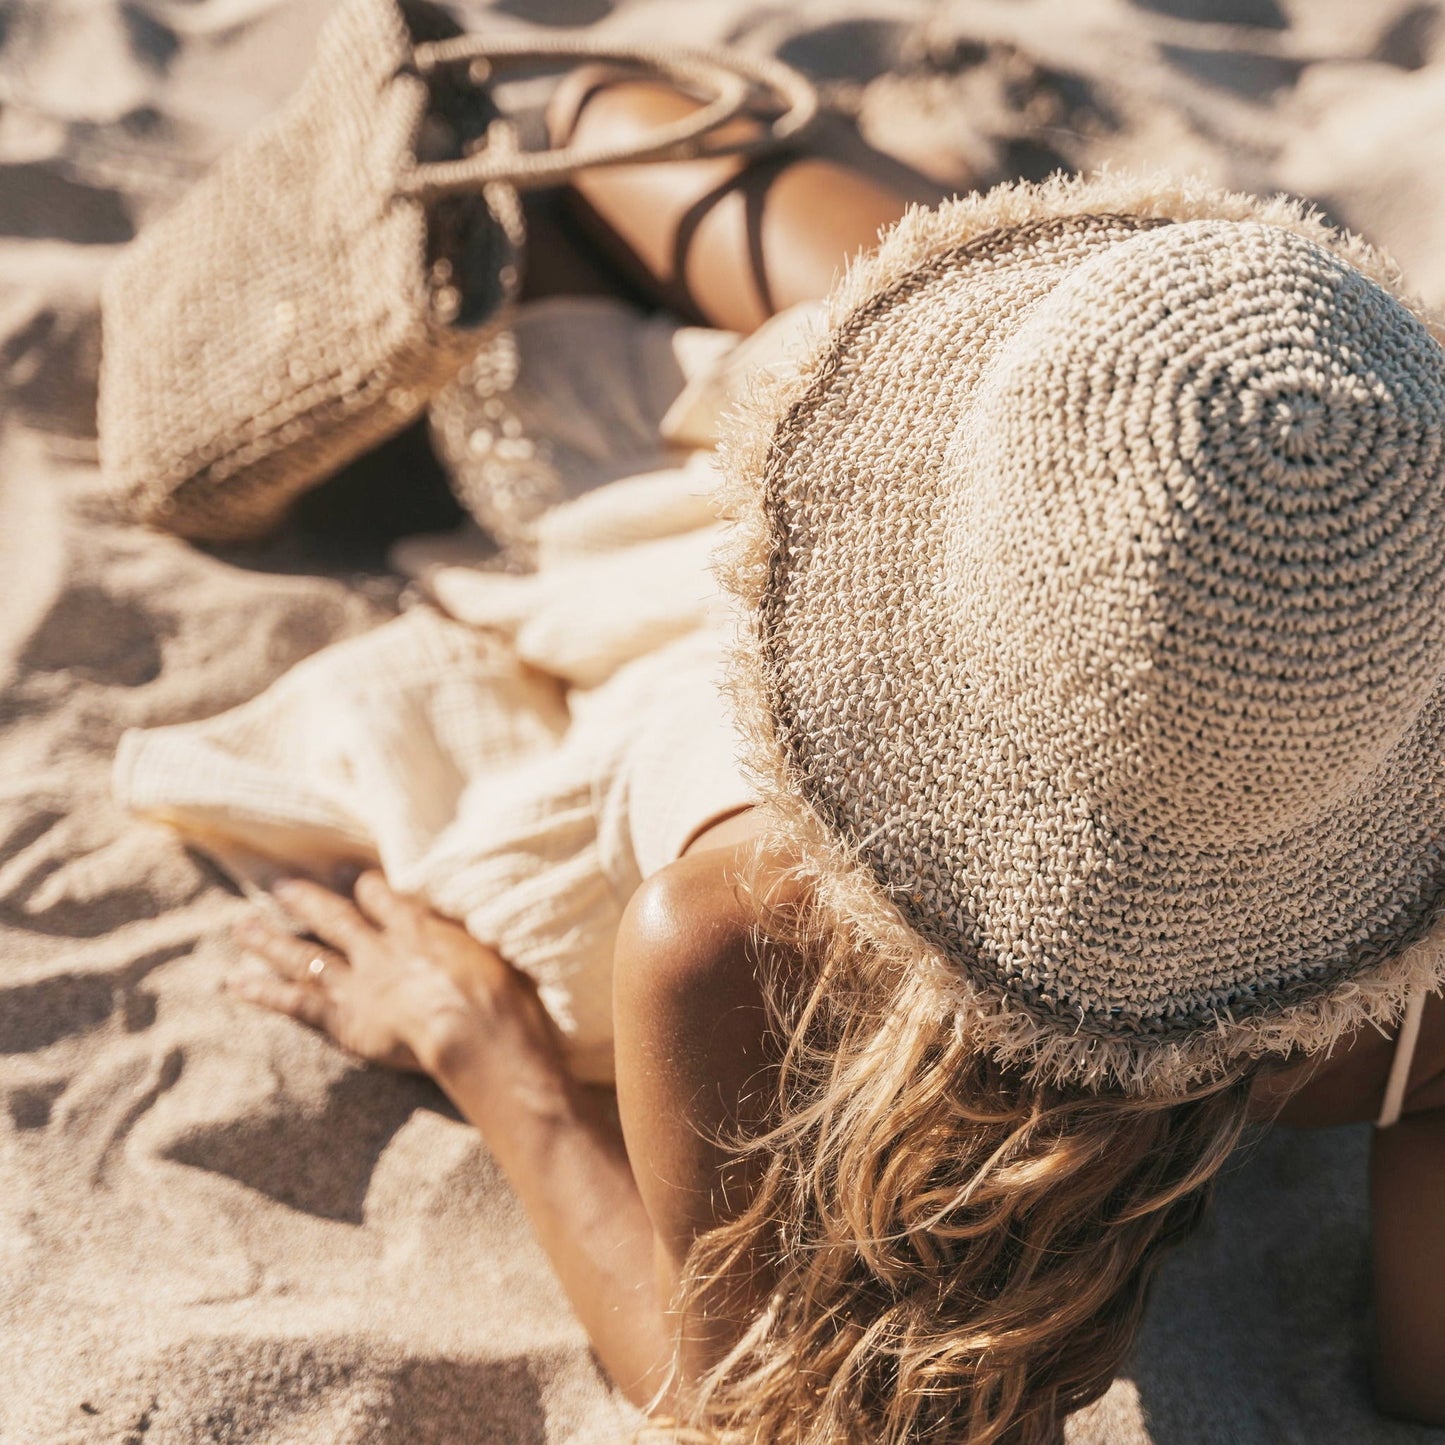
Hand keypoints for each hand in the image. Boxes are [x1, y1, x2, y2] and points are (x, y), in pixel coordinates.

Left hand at [229, 872, 565, 1077]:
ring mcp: (358, 983)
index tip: (347, 870)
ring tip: (242, 927)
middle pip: (335, 916)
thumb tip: (474, 926)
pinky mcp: (344, 1020)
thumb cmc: (505, 995)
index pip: (382, 895)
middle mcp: (380, 948)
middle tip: (279, 884)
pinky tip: (236, 983)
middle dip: (307, 899)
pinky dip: (263, 992)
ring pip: (304, 955)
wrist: (479, 1032)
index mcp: (418, 926)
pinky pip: (295, 1002)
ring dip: (271, 940)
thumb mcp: (497, 949)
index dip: (362, 882)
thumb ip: (472, 938)